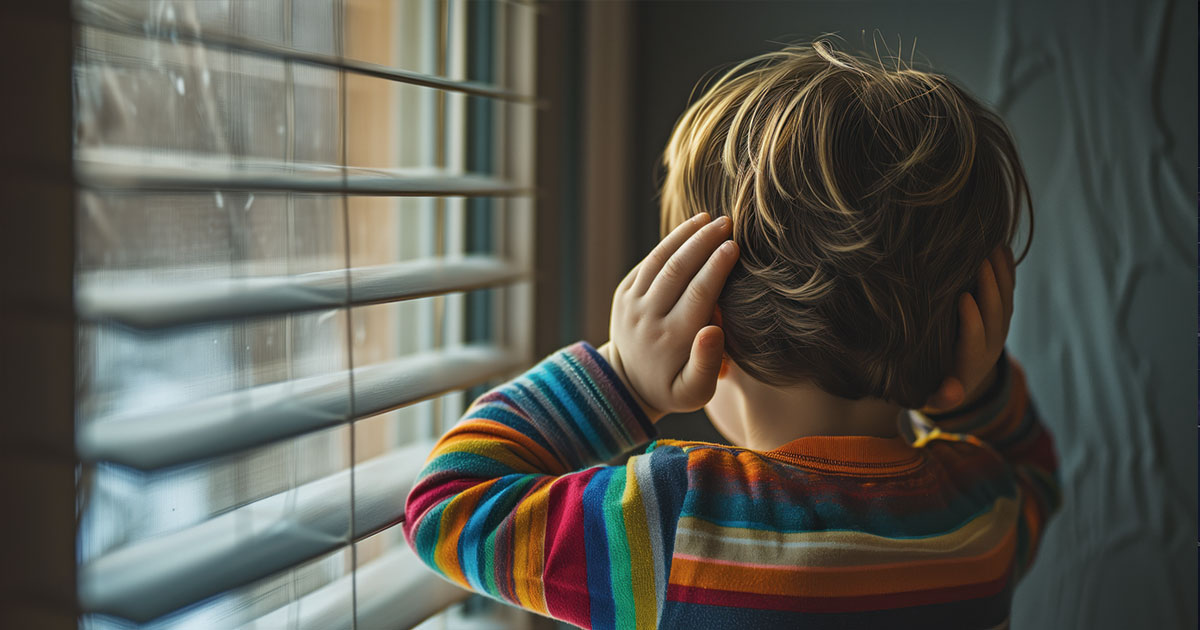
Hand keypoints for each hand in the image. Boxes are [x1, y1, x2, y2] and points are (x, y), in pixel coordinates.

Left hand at [597, 213, 739, 421]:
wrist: (628, 383)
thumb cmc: (674, 386)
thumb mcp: (695, 392)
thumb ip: (707, 365)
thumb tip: (713, 330)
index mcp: (671, 340)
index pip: (698, 294)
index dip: (716, 267)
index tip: (734, 245)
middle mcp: (648, 318)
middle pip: (678, 271)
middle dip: (703, 242)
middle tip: (728, 223)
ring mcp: (631, 304)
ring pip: (659, 261)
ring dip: (684, 235)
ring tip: (709, 219)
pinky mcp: (623, 294)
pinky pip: (647, 264)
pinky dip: (668, 244)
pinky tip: (689, 230)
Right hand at [921, 245, 1014, 413]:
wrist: (960, 382)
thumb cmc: (935, 385)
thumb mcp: (935, 398)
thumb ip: (942, 398)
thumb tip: (952, 394)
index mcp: (972, 361)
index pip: (975, 336)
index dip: (972, 318)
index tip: (962, 297)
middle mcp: (991, 343)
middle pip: (996, 313)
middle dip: (989, 287)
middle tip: (978, 260)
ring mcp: (1000, 327)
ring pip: (1007, 298)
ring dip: (1001, 273)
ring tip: (990, 246)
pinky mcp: (1002, 316)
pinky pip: (1009, 291)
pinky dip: (1007, 270)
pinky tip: (1000, 247)